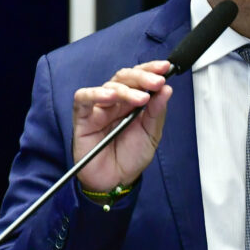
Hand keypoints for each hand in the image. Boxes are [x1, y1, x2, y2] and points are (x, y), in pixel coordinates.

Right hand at [71, 60, 173, 191]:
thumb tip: (166, 89)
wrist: (115, 182)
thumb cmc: (131, 158)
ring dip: (126, 89)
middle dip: (143, 77)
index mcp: (133, 101)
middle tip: (156, 82)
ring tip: (142, 98)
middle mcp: (116, 101)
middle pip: (125, 77)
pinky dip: (95, 94)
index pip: (140, 78)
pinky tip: (109, 97)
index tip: (165, 67)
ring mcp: (99, 107)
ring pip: (109, 86)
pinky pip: (83, 98)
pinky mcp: (83, 117)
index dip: (151, 70)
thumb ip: (156, 112)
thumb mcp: (151, 134)